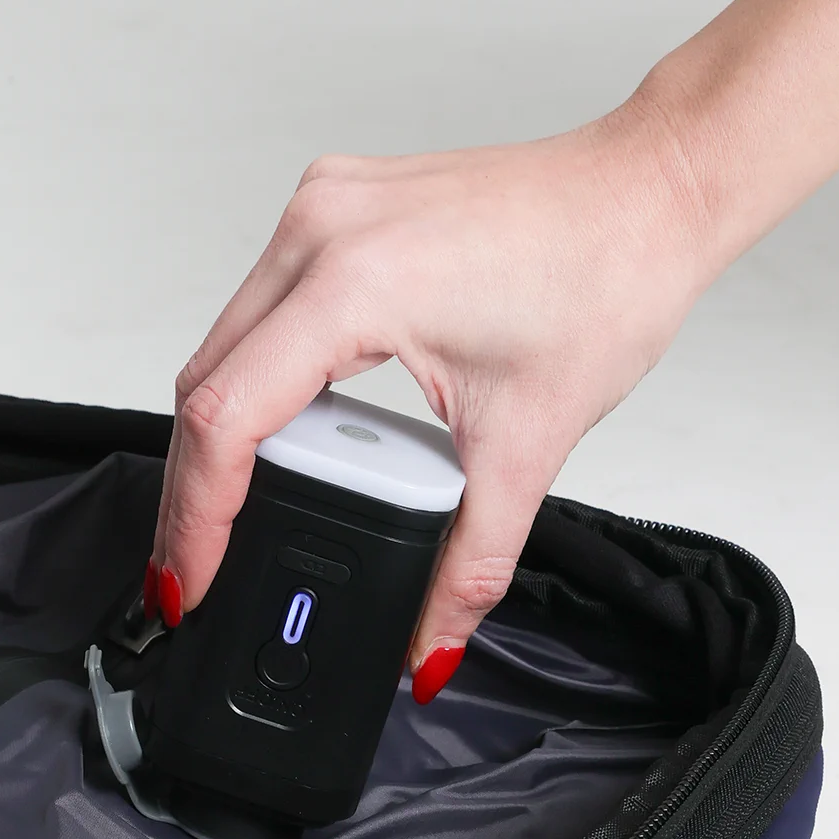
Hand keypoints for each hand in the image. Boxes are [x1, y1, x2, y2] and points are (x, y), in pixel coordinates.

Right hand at [148, 101, 710, 698]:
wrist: (650, 191)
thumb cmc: (608, 273)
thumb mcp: (530, 443)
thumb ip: (469, 564)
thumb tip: (430, 647)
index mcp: (356, 282)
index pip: (226, 417)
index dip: (195, 517)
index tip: (188, 582)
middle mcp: (319, 231)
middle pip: (205, 386)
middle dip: (197, 492)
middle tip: (200, 570)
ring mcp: (319, 211)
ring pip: (223, 346)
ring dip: (224, 436)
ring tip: (243, 514)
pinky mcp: (331, 210)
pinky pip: (260, 309)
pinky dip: (259, 380)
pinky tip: (285, 433)